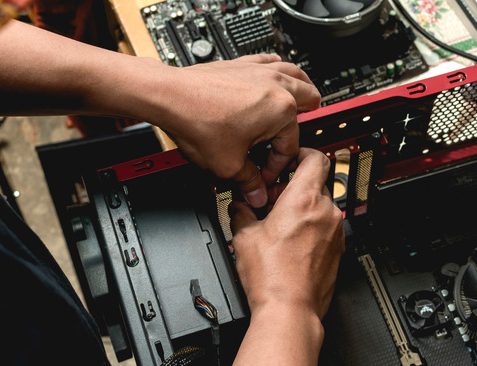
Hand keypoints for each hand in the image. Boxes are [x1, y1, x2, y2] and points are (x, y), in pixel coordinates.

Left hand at [153, 54, 320, 207]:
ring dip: (302, 90)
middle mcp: (276, 85)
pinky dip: (278, 69)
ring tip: (303, 102)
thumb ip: (249, 182)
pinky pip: (271, 61)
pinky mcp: (243, 64)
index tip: (262, 176)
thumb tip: (257, 193)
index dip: (276, 167)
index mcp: (281, 111)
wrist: (169, 96)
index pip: (290, 146)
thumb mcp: (228, 165)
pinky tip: (275, 74)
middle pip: (308, 101)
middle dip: (305, 123)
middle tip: (295, 138)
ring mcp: (260, 71)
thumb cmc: (197, 121)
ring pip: (295, 74)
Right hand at [230, 148, 343, 318]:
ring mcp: (335, 232)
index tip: (289, 162)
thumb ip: (241, 213)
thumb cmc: (272, 277)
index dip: (301, 155)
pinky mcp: (338, 250)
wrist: (289, 310)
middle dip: (295, 188)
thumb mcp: (243, 237)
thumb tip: (238, 207)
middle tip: (274, 200)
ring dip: (303, 209)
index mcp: (304, 199)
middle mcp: (326, 212)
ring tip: (280, 225)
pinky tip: (291, 243)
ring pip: (322, 207)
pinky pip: (326, 228)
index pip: (315, 158)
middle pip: (317, 183)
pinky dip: (312, 228)